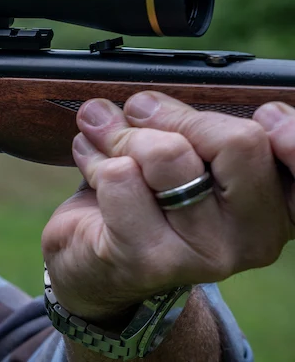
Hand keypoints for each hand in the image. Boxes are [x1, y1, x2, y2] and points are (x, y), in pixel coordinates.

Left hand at [42, 91, 292, 322]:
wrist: (98, 263)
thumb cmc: (148, 197)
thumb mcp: (186, 156)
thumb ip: (193, 129)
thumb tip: (146, 103)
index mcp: (278, 203)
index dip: (293, 134)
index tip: (266, 115)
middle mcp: (256, 235)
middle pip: (238, 141)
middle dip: (172, 115)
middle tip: (138, 113)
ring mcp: (206, 252)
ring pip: (168, 155)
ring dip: (121, 134)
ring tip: (104, 137)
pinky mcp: (150, 260)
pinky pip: (120, 178)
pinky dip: (95, 159)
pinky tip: (93, 167)